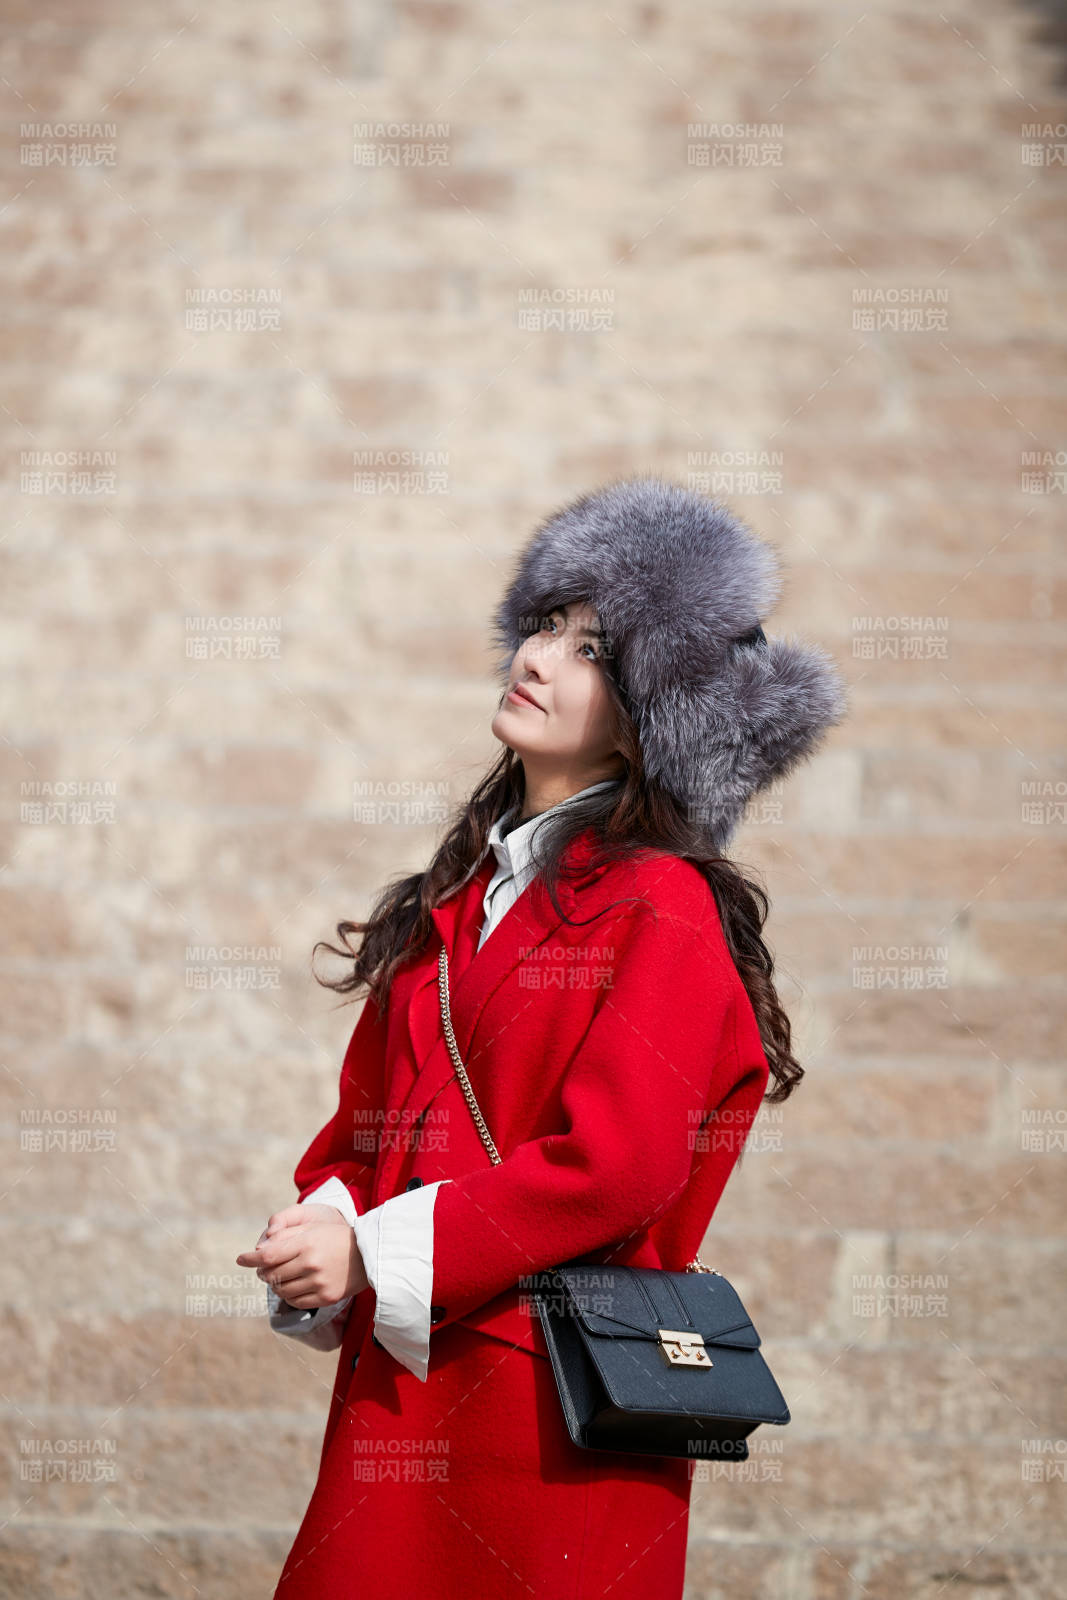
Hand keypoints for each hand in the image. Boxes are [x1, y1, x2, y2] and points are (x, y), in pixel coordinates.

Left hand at [235, 1204, 368, 1306]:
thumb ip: (285, 1237)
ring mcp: (319, 1284)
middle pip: (272, 1275)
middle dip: (263, 1272)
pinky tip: (292, 1286)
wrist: (367, 1255)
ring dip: (275, 1284)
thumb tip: (258, 1252)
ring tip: (279, 1277)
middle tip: (263, 1268)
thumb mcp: (312, 1228)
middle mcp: (311, 1264)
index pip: (268, 1255)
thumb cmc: (335, 1237)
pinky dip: (288, 1295)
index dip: (251, 1259)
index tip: (240, 1259)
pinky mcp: (325, 1298)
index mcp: (307, 1243)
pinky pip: (295, 1302)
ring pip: (282, 1291)